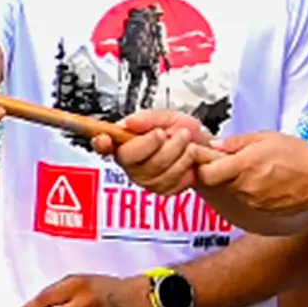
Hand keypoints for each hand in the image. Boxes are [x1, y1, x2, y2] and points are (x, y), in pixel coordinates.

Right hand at [99, 110, 214, 194]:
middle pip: (130, 158)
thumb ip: (149, 118)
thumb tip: (129, 122)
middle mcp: (131, 162)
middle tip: (167, 133)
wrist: (206, 148)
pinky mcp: (161, 190)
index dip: (100, 143)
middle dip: (153, 143)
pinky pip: (170, 182)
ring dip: (176, 153)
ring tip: (186, 142)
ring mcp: (145, 178)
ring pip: (155, 170)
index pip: (103, 144)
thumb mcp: (168, 116)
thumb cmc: (184, 132)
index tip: (104, 138)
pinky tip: (187, 159)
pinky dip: (185, 167)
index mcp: (126, 141)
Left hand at [197, 131, 307, 216]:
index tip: (204, 156)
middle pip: (216, 183)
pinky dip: (247, 190)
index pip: (206, 174)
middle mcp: (245, 188)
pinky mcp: (262, 211)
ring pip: (231, 192)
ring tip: (252, 168)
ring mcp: (253, 202)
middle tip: (227, 159)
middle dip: (217, 171)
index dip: (202, 164)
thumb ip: (237, 142)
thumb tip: (215, 145)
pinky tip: (262, 180)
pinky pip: (245, 200)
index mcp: (244, 167)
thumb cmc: (300, 157)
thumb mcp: (267, 138)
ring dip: (233, 181)